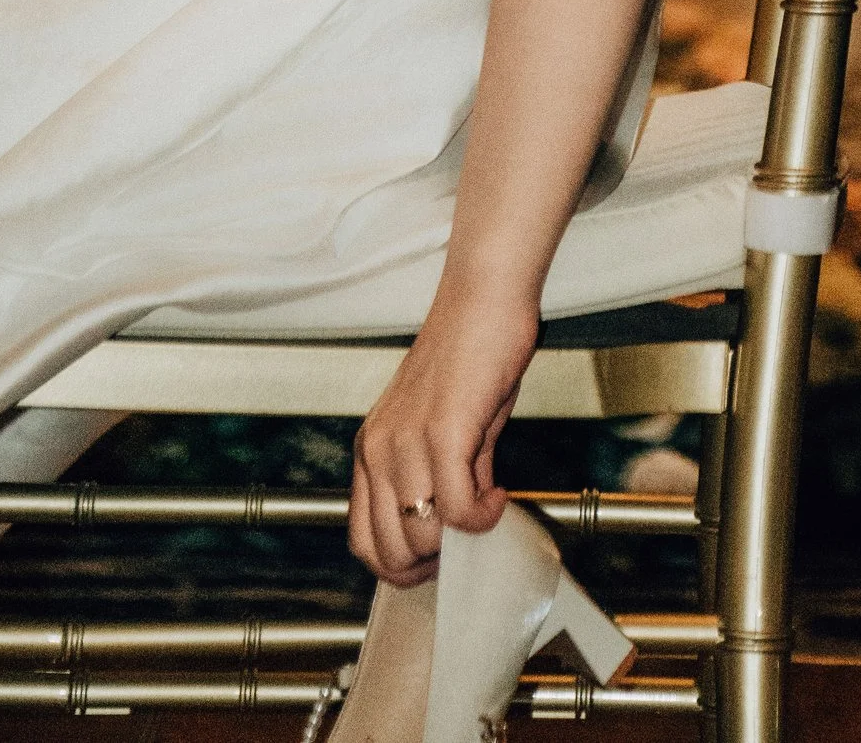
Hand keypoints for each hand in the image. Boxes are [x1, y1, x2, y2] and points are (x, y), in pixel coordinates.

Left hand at [349, 276, 537, 582]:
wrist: (483, 295)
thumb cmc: (469, 350)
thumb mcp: (445, 423)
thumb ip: (446, 474)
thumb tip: (462, 520)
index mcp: (372, 448)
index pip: (362, 538)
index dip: (398, 565)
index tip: (434, 563)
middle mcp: (379, 449)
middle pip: (387, 549)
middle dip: (430, 563)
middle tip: (465, 544)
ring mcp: (407, 442)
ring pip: (421, 535)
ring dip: (459, 539)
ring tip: (486, 510)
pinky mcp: (443, 432)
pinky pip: (457, 507)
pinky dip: (482, 515)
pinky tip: (498, 495)